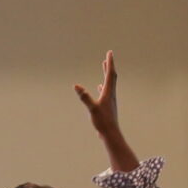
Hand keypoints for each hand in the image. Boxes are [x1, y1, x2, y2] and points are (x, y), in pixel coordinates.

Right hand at [73, 52, 138, 171]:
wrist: (111, 134)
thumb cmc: (103, 122)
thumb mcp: (92, 108)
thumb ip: (85, 97)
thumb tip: (77, 86)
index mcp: (108, 92)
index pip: (110, 74)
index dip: (110, 63)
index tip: (110, 52)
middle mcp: (111, 94)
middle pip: (111, 77)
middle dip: (109, 66)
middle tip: (108, 56)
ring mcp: (109, 100)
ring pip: (109, 84)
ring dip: (107, 74)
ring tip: (105, 67)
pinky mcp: (107, 106)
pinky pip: (105, 92)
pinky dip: (103, 87)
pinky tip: (100, 87)